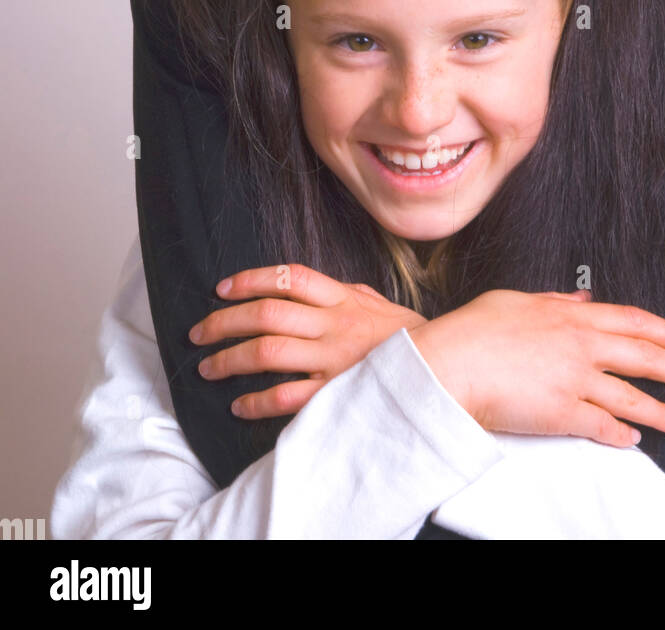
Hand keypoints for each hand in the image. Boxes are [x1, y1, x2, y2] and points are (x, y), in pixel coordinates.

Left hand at [189, 263, 426, 419]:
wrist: (446, 371)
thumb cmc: (412, 339)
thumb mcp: (381, 304)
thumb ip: (350, 293)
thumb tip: (323, 286)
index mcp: (343, 299)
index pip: (290, 277)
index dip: (251, 279)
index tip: (222, 289)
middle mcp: (334, 324)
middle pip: (267, 313)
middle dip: (225, 321)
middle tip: (199, 331)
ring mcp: (334, 360)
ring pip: (268, 352)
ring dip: (230, 359)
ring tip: (208, 367)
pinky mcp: (336, 394)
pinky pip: (287, 397)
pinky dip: (257, 401)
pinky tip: (240, 404)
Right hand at [411, 288, 664, 446]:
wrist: (452, 362)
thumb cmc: (476, 330)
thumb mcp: (517, 301)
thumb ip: (557, 300)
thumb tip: (584, 298)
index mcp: (573, 316)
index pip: (636, 321)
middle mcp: (582, 346)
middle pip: (646, 358)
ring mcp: (575, 381)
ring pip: (632, 398)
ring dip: (660, 411)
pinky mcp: (562, 413)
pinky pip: (603, 427)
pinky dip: (622, 436)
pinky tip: (633, 441)